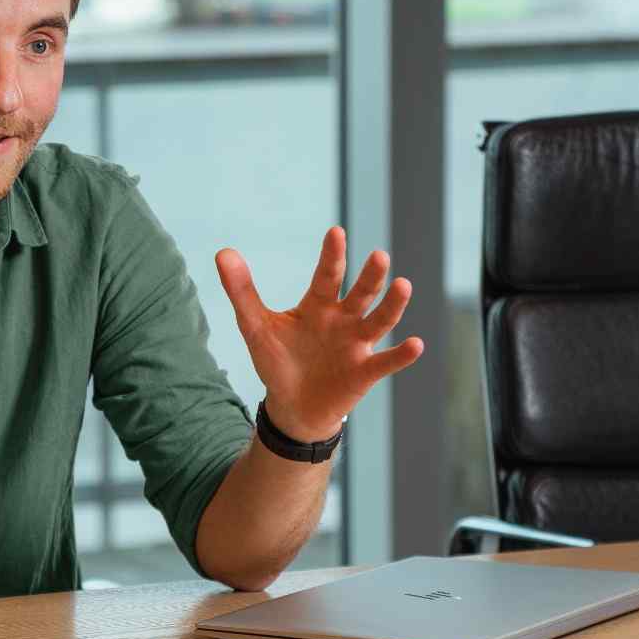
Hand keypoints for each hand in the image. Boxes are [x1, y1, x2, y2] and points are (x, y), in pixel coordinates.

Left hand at [215, 227, 423, 439]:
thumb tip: (222, 252)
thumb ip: (242, 291)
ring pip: (380, 320)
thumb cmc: (278, 360)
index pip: (327, 275)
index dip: (331, 255)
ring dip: (393, 305)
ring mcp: (357, 344)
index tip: (336, 232)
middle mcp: (343, 319)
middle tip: (378, 256)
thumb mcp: (255, 326)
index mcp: (319, 304)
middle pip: (361, 293)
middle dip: (370, 276)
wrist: (292, 406)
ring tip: (403, 285)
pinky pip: (387, 361)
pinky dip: (402, 354)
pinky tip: (416, 344)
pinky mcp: (365, 372)